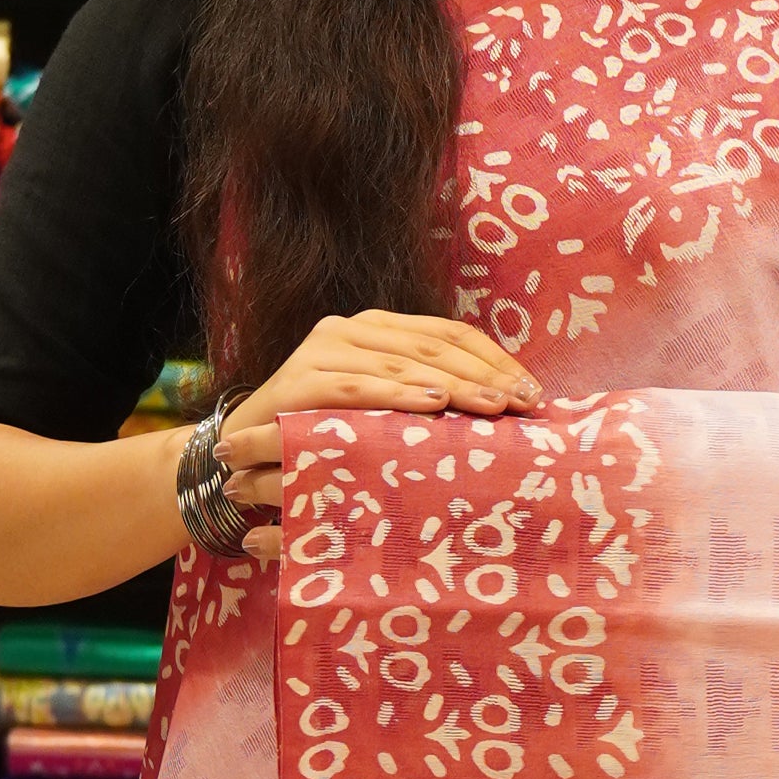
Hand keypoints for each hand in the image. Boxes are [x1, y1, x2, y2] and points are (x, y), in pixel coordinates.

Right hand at [216, 305, 541, 513]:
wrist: (247, 450)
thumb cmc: (326, 434)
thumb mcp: (383, 410)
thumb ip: (426, 396)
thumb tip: (500, 408)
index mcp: (379, 328)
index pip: (449, 334)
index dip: (494, 360)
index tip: (532, 393)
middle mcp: (352, 329)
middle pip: (434, 347)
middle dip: (485, 376)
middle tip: (523, 404)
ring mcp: (324, 349)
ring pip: (403, 363)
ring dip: (454, 386)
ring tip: (492, 407)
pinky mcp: (301, 379)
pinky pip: (359, 386)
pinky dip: (398, 394)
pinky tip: (434, 404)